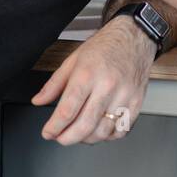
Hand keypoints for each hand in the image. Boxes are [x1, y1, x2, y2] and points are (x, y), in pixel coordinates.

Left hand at [31, 15, 156, 144]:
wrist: (134, 38)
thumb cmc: (105, 47)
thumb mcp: (73, 60)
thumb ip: (54, 84)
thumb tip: (39, 101)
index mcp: (87, 75)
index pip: (67, 111)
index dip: (54, 127)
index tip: (48, 133)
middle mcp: (107, 86)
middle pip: (85, 125)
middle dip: (68, 138)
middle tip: (60, 137)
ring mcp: (124, 95)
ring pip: (103, 131)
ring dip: (87, 139)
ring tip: (79, 134)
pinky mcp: (137, 102)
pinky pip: (121, 130)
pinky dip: (108, 136)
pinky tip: (99, 130)